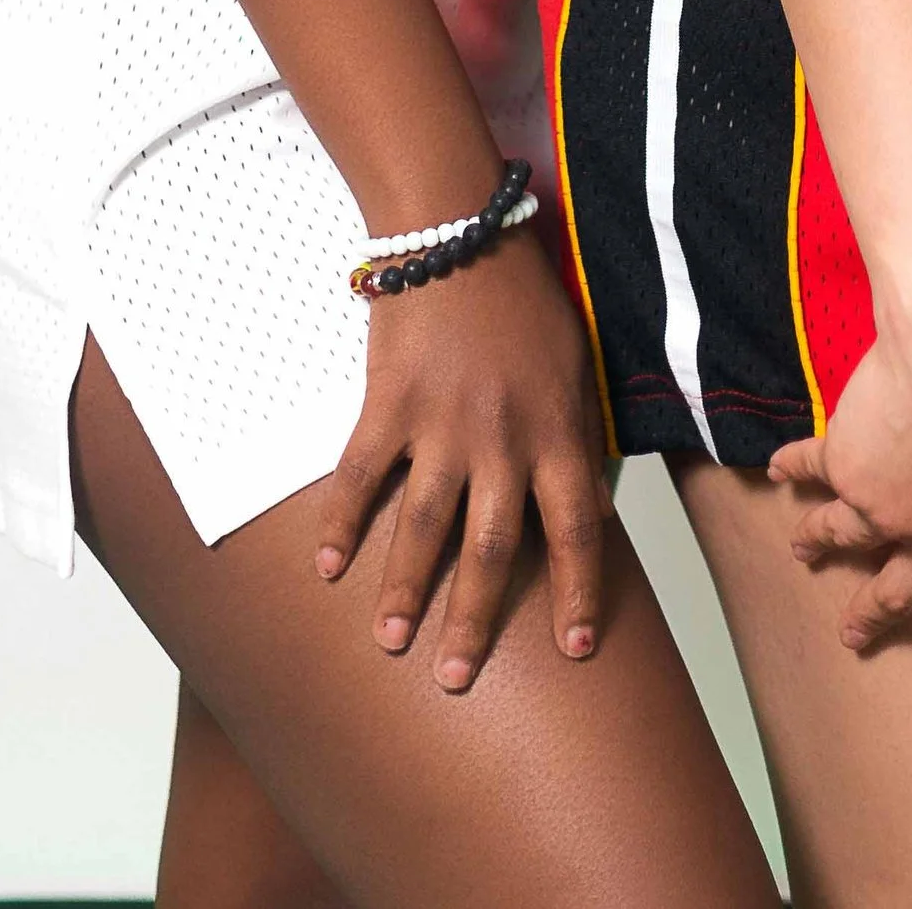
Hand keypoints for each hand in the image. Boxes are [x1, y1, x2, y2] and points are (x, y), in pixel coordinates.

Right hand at [312, 233, 608, 690]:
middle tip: (455, 678)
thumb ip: (575, 434)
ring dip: (404, 590)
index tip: (575, 649)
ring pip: (424, 527)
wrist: (461, 232)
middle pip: (492, 551)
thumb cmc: (524, 297)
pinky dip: (341, 525)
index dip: (578, 591)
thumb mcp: (574, 364)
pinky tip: (327, 568)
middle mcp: (504, 439)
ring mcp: (443, 424)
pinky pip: (361, 477)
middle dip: (474, 622)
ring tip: (389, 642)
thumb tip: (584, 502)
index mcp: (558, 429)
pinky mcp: (390, 403)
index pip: (578, 530)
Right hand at [769, 295, 911, 678]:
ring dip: (818, 542)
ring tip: (802, 547)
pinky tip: (776, 469)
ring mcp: (886, 509)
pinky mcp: (847, 467)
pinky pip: (812, 469)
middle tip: (852, 635)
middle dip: (872, 617)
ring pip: (842, 537)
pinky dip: (790, 469)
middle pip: (899, 593)